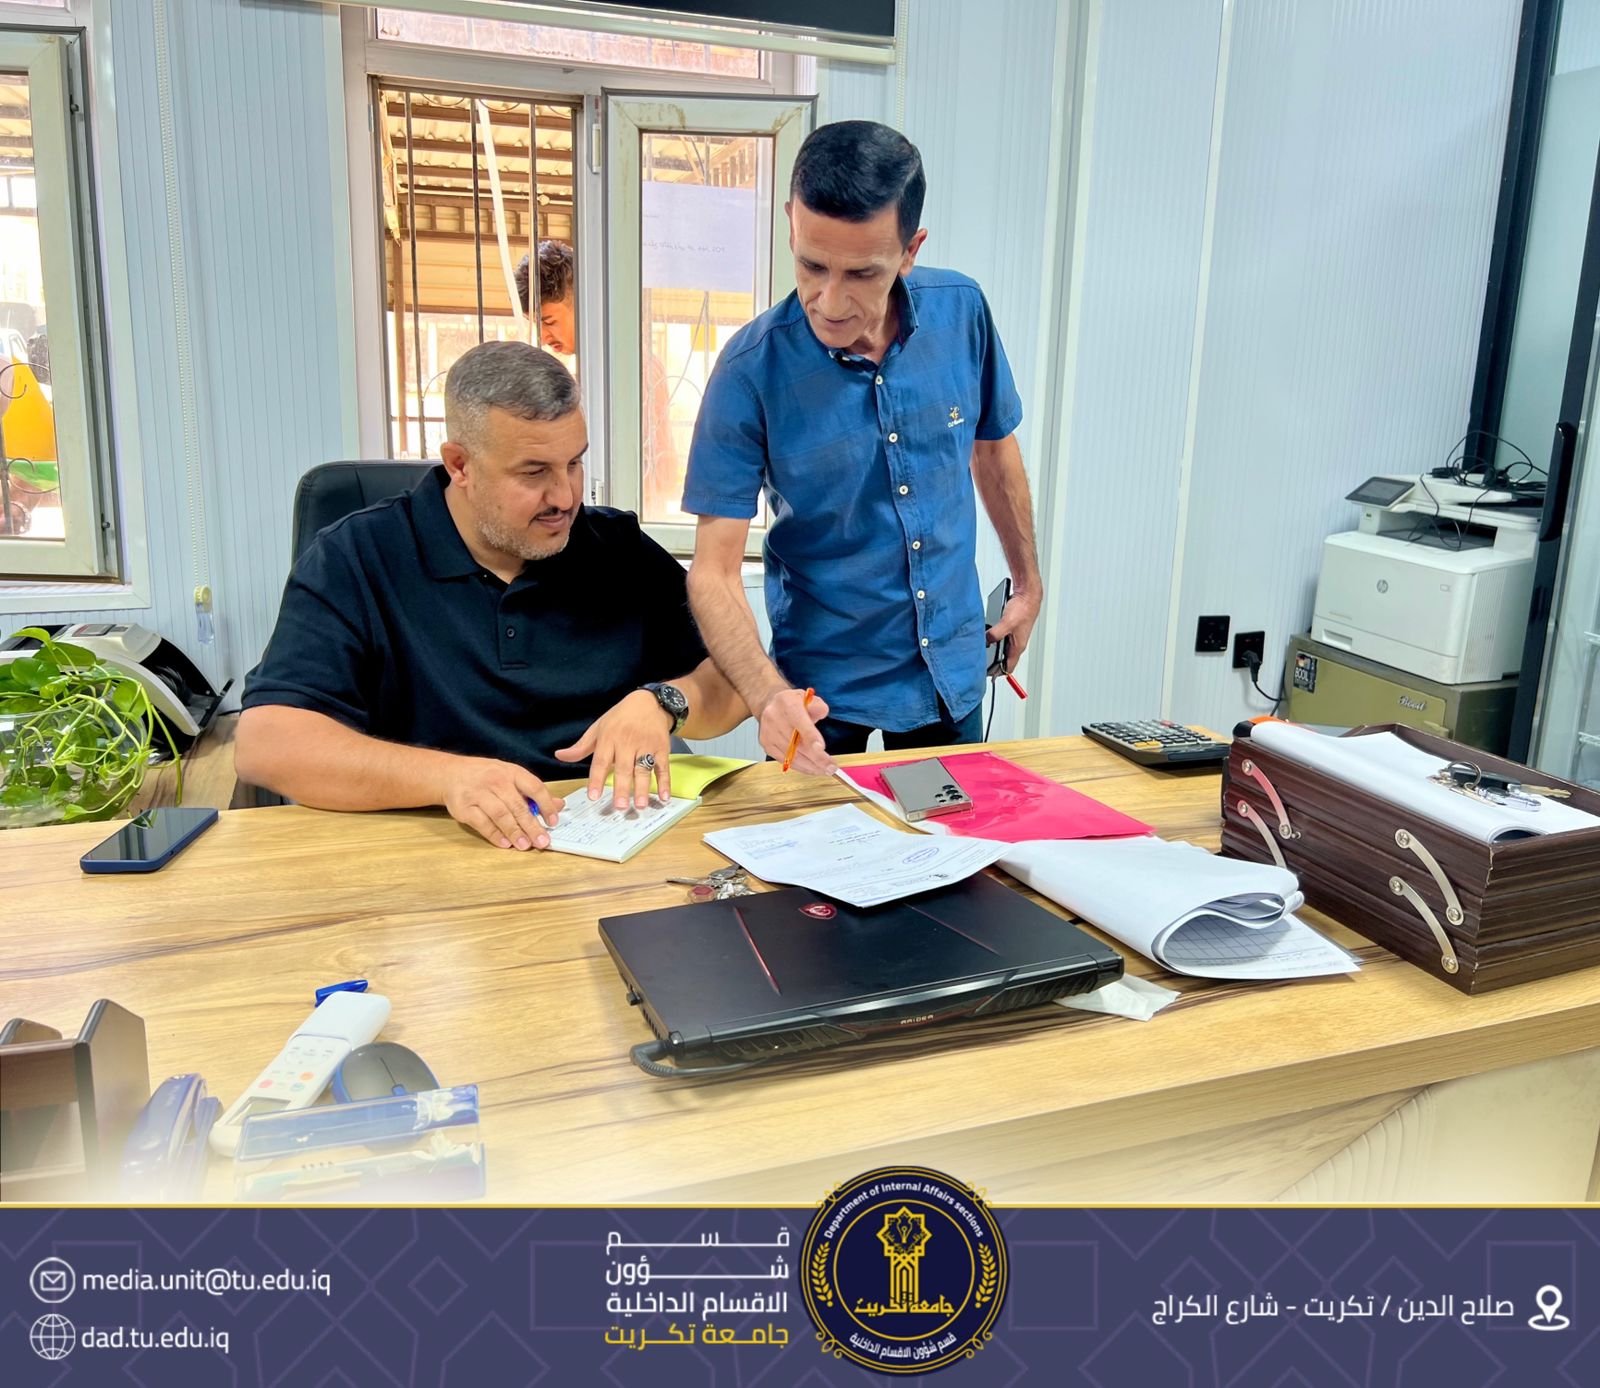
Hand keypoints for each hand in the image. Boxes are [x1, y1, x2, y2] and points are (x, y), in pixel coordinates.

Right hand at [439, 757, 562, 850]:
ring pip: (500, 815)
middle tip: (542, 841)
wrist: (449, 774)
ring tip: (525, 845)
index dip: (546, 805)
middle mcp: (496, 781)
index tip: (553, 821)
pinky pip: (482, 823)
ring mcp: (478, 794)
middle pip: (518, 805)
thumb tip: (559, 805)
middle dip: (532, 826)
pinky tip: (505, 843)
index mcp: (511, 772)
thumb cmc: (484, 776)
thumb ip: (533, 792)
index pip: (534, 787)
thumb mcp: (510, 776)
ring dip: (515, 832)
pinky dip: (494, 835)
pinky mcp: (464, 807)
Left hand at [555, 690, 673, 808]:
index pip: (601, 761)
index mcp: (609, 737)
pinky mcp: (661, 748)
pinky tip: (664, 796)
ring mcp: (646, 745)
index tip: (593, 796)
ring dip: (642, 788)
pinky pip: (663, 767)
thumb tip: (560, 756)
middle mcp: (627, 742)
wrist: (649, 702)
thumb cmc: (621, 717)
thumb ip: (581, 746)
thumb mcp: (598, 728)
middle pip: (623, 768)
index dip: (597, 779)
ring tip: (639, 805)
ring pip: (643, 769)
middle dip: (621, 788)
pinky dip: (665, 782)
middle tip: (619, 807)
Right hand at [757, 686, 832, 773]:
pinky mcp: (766, 745)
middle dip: (816, 758)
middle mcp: (774, 718)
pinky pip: (785, 761)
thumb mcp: (809, 698)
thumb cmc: (792, 704)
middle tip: (831, 767)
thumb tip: (822, 714)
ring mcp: (768, 733)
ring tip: (824, 770)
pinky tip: (812, 769)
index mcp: (787, 703)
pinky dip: (800, 767)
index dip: (810, 736)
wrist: (769, 705)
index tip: (821, 748)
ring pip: (791, 755)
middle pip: (796, 743)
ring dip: (810, 766)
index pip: (799, 722)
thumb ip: (819, 706)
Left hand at [986, 588, 1042, 672]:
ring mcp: (1014, 635)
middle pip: (1003, 658)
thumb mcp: (1006, 623)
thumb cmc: (1023, 609)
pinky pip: (1000, 637)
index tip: (986, 673)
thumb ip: (994, 634)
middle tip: (980, 661)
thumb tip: (985, 641)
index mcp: (1018, 647)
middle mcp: (1017, 643)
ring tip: (982, 647)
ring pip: (1001, 647)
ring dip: (992, 647)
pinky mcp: (1011, 627)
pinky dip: (993, 637)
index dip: (997, 672)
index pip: (1008, 667)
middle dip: (992, 660)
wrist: (1028, 595)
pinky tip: (986, 633)